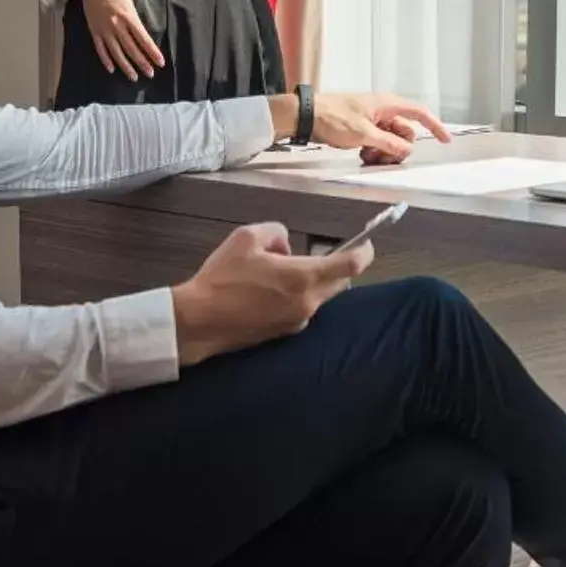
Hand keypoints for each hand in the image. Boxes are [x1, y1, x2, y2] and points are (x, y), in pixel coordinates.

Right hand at [67, 0, 163, 81]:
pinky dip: (106, 60)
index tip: (160, 63)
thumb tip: (141, 24)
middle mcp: (117, 26)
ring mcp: (105, 30)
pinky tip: (112, 69)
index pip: (143, 39)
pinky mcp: (94, 31)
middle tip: (150, 74)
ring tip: (134, 77)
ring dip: (126, 66)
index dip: (153, 52)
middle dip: (142, 62)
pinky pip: (100, 49)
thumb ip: (135, 12)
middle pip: (132, 49)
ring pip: (117, 53)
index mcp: (129, 16)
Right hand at [171, 221, 370, 365]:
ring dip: (310, 282)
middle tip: (316, 255)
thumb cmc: (222, 279)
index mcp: (303, 278)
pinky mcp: (283, 333)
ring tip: (278, 273)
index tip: (366, 245)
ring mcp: (296, 322)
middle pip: (339, 283)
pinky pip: (301, 309)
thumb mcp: (247, 238)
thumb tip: (285, 247)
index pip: (350, 265)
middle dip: (335, 267)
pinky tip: (268, 292)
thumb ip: (276, 233)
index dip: (363, 252)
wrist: (199, 321)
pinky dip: (295, 298)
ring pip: (318, 297)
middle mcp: (307, 304)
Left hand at [268, 91, 452, 162]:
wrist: (307, 117)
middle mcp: (383, 110)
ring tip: (366, 156)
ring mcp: (373, 120)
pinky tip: (361, 155)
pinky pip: (378, 143)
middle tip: (381, 157)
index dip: (434, 126)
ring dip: (384, 152)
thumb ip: (388, 144)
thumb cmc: (333, 118)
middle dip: (397, 149)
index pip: (419, 113)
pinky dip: (374, 152)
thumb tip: (406, 151)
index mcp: (387, 104)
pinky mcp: (363, 129)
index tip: (444, 140)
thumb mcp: (364, 134)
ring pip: (391, 141)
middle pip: (405, 133)